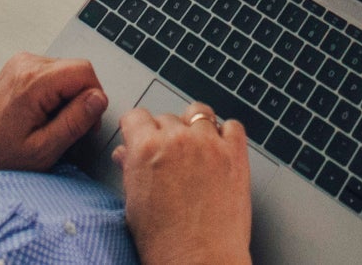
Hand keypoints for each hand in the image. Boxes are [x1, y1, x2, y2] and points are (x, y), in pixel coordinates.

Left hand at [0, 53, 108, 174]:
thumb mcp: (43, 148)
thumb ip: (75, 122)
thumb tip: (99, 99)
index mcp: (33, 82)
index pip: (85, 72)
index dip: (93, 98)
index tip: (83, 122)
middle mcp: (27, 64)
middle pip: (77, 69)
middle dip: (80, 99)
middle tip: (64, 127)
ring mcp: (22, 63)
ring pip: (67, 71)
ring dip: (67, 96)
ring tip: (49, 121)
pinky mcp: (20, 66)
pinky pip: (54, 73)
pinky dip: (55, 93)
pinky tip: (41, 113)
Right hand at [114, 103, 252, 264]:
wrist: (199, 261)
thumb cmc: (164, 242)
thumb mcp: (134, 203)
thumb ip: (130, 169)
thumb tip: (126, 154)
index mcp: (145, 148)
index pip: (136, 115)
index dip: (137, 128)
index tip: (141, 133)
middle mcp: (177, 139)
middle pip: (167, 116)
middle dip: (165, 132)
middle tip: (168, 154)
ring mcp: (209, 143)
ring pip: (199, 112)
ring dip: (195, 126)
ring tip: (195, 148)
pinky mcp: (235, 153)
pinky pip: (232, 126)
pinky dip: (226, 133)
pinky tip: (219, 148)